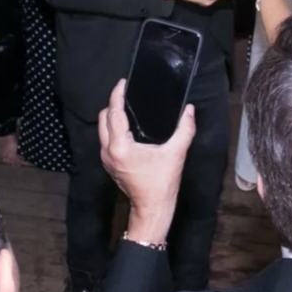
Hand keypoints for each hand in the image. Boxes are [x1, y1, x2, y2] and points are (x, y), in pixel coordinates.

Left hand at [99, 79, 193, 241]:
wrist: (152, 208)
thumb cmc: (162, 183)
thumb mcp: (176, 154)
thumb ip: (185, 129)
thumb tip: (190, 110)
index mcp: (121, 147)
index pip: (114, 113)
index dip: (117, 95)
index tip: (123, 82)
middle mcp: (108, 151)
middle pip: (103, 118)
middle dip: (113, 103)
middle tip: (126, 93)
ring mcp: (106, 159)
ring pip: (102, 129)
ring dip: (111, 116)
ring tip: (126, 106)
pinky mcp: (109, 164)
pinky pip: (105, 139)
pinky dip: (112, 128)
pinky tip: (126, 125)